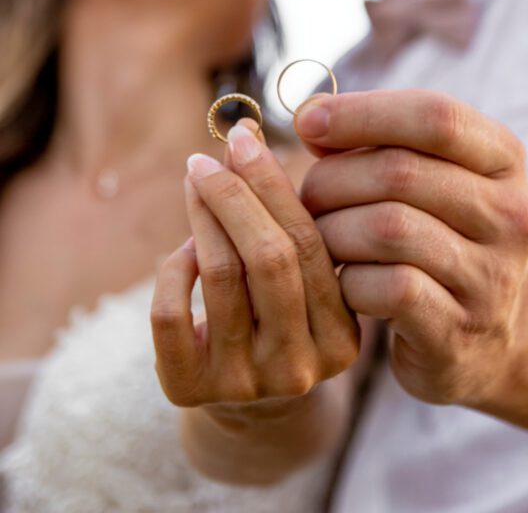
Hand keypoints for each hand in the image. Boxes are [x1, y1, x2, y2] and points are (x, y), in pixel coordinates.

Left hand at [151, 120, 359, 408]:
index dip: (272, 183)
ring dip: (202, 215)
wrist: (251, 407)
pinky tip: (186, 248)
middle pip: (268, 257)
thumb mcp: (305, 278)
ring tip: (195, 183)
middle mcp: (301, 366)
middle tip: (208, 157)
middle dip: (233, 193)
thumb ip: (291, 216)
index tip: (244, 136)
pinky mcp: (191, 391)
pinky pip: (171, 312)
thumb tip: (246, 134)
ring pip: (220, 275)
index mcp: (343, 334)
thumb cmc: (281, 316)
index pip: (308, 242)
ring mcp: (246, 383)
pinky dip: (173, 266)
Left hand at [297, 90, 527, 406]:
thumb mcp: (420, 178)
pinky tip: (342, 283)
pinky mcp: (460, 331)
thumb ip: (373, 141)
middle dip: (333, 179)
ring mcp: (492, 278)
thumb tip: (310, 118)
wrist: (476, 340)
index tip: (305, 121)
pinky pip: (389, 287)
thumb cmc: (430, 236)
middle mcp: (512, 215)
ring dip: (333, 230)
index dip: (362, 113)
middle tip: (304, 198)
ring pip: (388, 228)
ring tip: (319, 239)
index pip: (436, 115)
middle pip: (401, 171)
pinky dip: (349, 281)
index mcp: (505, 159)